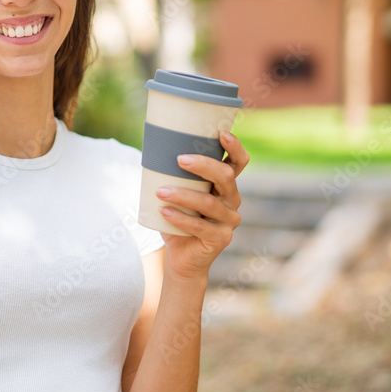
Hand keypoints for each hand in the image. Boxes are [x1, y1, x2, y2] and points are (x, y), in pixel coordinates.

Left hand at [155, 130, 249, 280]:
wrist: (181, 257)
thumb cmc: (177, 219)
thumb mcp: (177, 193)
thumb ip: (173, 175)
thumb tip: (151, 148)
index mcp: (225, 185)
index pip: (239, 162)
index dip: (235, 147)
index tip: (220, 133)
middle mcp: (232, 200)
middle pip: (226, 176)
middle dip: (204, 165)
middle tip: (180, 159)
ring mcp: (230, 220)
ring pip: (209, 202)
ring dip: (183, 195)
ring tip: (160, 192)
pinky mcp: (221, 238)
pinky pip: (200, 226)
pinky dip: (180, 217)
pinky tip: (164, 212)